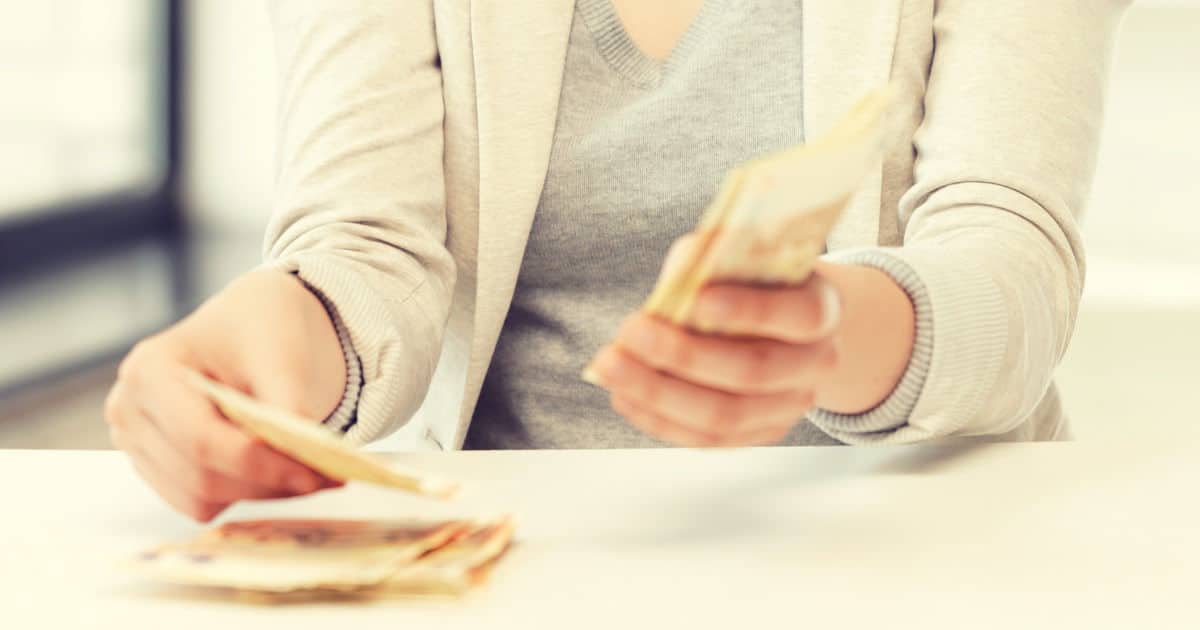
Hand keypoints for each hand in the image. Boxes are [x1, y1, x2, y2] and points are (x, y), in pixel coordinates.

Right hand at [105, 269, 347, 521]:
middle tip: (326, 478)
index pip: (202, 439)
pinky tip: (277, 472)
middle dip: (268, 484)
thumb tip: (306, 460)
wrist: (255, 325)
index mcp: (150, 370)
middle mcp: (129, 410)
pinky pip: (200, 504)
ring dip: (260, 495)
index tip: (315, 472)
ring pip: (200, 501)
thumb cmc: (262, 328)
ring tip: (308, 474)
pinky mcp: (156, 468)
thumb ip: (288, 408)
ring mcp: (136, 444)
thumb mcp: (282, 355)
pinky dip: (245, 497)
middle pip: (200, 477)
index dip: (261, 464)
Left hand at [586, 247, 914, 446]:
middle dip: (683, 355)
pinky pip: (708, 439)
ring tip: (611, 367)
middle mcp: (816, 363)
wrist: (783, 322)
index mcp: (822, 309)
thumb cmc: (751, 279)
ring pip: (725, 416)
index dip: (751, 310)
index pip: (799, 316)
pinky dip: (661, 419)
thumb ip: (709, 262)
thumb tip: (673, 287)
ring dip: (659, 394)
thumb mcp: (738, 253)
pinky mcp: (761, 432)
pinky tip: (625, 396)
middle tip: (629, 331)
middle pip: (753, 372)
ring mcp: (790, 406)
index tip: (697, 299)